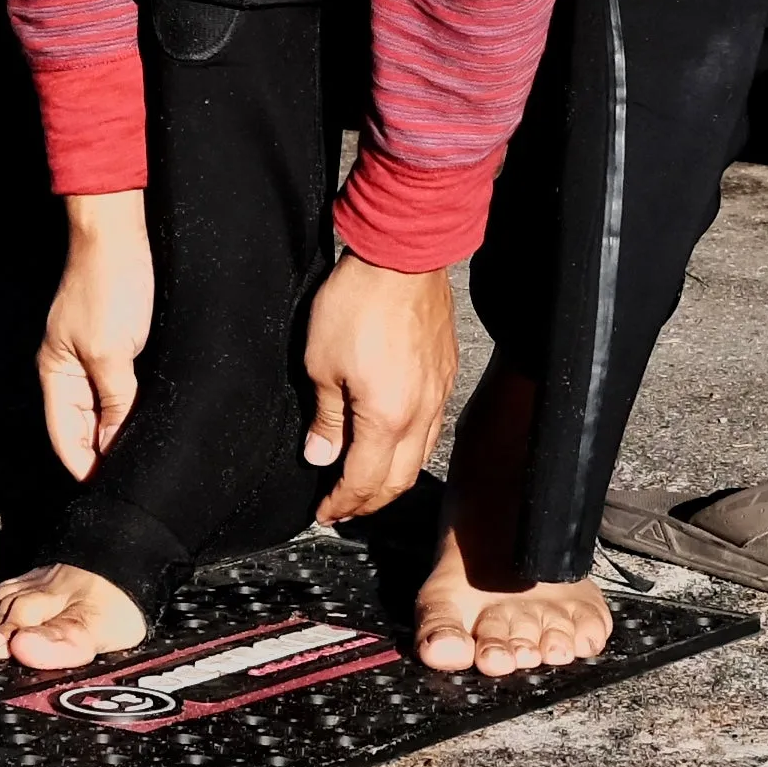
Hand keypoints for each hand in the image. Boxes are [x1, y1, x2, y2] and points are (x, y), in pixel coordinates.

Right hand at [40, 191, 153, 480]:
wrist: (119, 233)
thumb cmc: (109, 287)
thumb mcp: (111, 351)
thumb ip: (114, 400)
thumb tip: (115, 446)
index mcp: (56, 374)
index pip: (65, 437)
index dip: (84, 466)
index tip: (108, 492)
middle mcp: (71, 368)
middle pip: (83, 426)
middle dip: (102, 453)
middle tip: (133, 481)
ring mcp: (94, 353)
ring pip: (104, 406)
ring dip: (118, 429)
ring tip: (144, 456)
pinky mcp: (118, 339)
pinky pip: (120, 384)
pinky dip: (130, 403)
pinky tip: (149, 415)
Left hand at [302, 254, 456, 522]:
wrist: (402, 254)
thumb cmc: (359, 302)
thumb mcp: (321, 363)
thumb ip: (324, 417)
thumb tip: (321, 454)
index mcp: (387, 417)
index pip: (364, 482)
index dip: (342, 503)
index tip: (325, 511)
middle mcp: (420, 412)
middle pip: (398, 480)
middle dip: (369, 501)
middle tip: (344, 507)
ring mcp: (438, 392)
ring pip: (420, 455)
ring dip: (393, 477)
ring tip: (368, 480)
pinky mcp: (446, 370)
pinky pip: (433, 425)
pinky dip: (412, 446)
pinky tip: (396, 437)